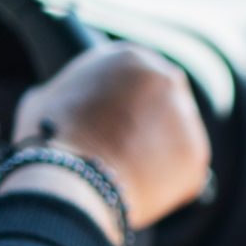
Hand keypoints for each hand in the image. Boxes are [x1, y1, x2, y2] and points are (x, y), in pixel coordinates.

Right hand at [11, 43, 210, 228]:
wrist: (73, 179)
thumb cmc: (52, 138)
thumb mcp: (48, 97)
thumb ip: (74, 92)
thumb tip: (71, 101)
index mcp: (131, 58)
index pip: (138, 75)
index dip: (128, 100)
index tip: (120, 119)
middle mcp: (167, 80)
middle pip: (165, 102)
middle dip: (152, 123)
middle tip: (130, 146)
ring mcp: (187, 118)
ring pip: (177, 136)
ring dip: (161, 152)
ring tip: (129, 172)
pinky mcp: (197, 155)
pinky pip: (185, 169)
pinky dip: (169, 182)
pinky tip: (142, 187)